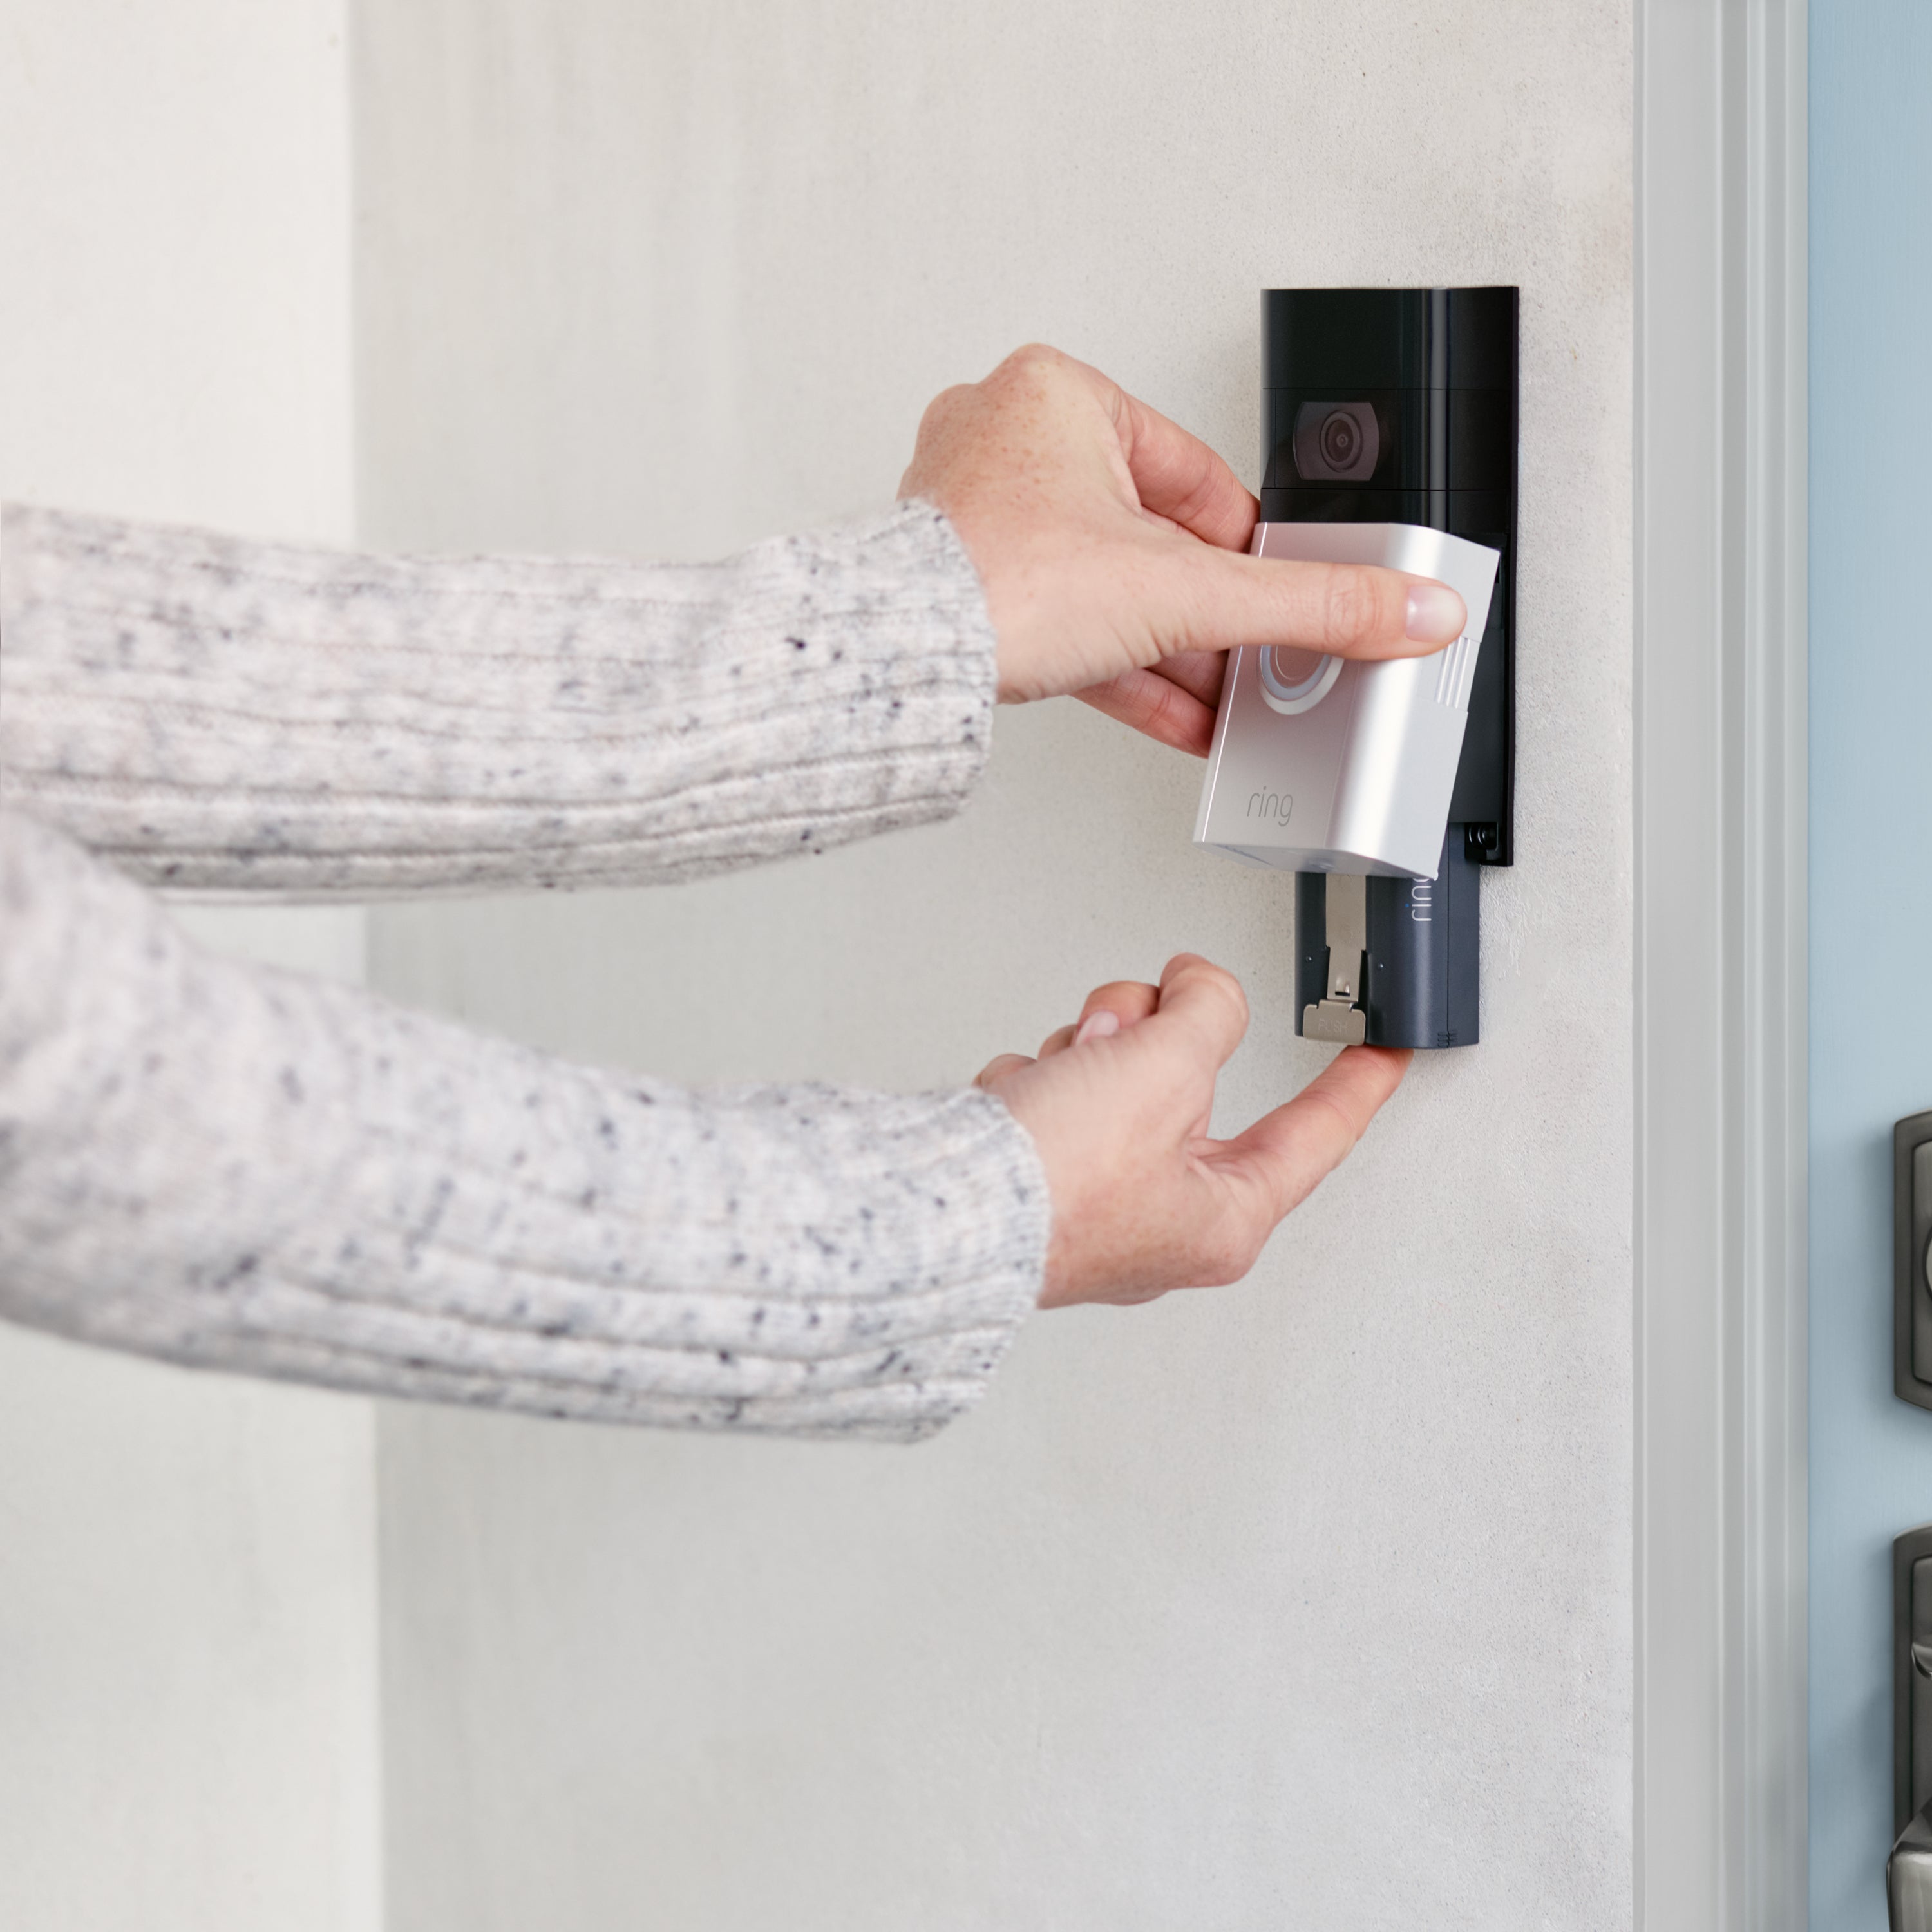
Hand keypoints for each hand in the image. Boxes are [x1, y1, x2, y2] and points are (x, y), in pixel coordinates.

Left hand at [900, 344, 1465, 754]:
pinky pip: (1063, 622)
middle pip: (1152, 540)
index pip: (1199, 479)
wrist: (898, 662)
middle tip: (1251, 659)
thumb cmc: (997, 584)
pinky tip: (1176, 717)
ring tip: (1221, 701)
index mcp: (1061, 396)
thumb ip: (1307, 604)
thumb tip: (1406, 608)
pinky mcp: (961, 583)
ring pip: (1105, 587)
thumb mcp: (1186, 592)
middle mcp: (1010, 440)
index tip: (1281, 597)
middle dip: (1205, 615)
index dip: (1249, 552)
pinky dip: (1119, 667)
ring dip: (1170, 651)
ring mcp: (977, 514)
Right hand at [976, 954, 1408, 1307]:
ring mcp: (1096, 1202)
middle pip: (1193, 1081)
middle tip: (1123, 1031)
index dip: (1356, 1083)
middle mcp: (1164, 1222)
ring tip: (1059, 1077)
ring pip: (1120, 1073)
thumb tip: (1197, 987)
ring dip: (1088, 1050)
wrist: (939, 1212)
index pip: (1316, 1134)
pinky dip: (1037, 1079)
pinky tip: (1018, 1100)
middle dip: (1151, 1037)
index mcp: (1223, 1219)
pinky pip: (1058, 1092)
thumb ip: (1205, 1011)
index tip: (1385, 1055)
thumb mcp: (1164, 1069)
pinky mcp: (1039, 1177)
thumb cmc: (1053, 1186)